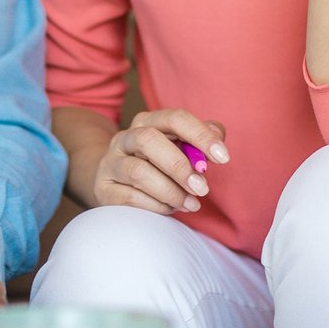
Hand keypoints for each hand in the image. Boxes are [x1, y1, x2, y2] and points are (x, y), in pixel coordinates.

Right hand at [91, 108, 228, 215]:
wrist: (119, 184)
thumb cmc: (159, 165)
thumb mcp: (180, 149)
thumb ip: (200, 139)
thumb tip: (217, 134)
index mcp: (147, 121)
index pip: (174, 118)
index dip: (200, 135)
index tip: (223, 158)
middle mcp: (125, 138)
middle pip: (149, 141)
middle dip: (180, 166)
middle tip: (203, 188)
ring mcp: (111, 163)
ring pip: (139, 173)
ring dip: (171, 191)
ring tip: (190, 203)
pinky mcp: (104, 189)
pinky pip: (131, 198)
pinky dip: (157, 206)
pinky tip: (170, 209)